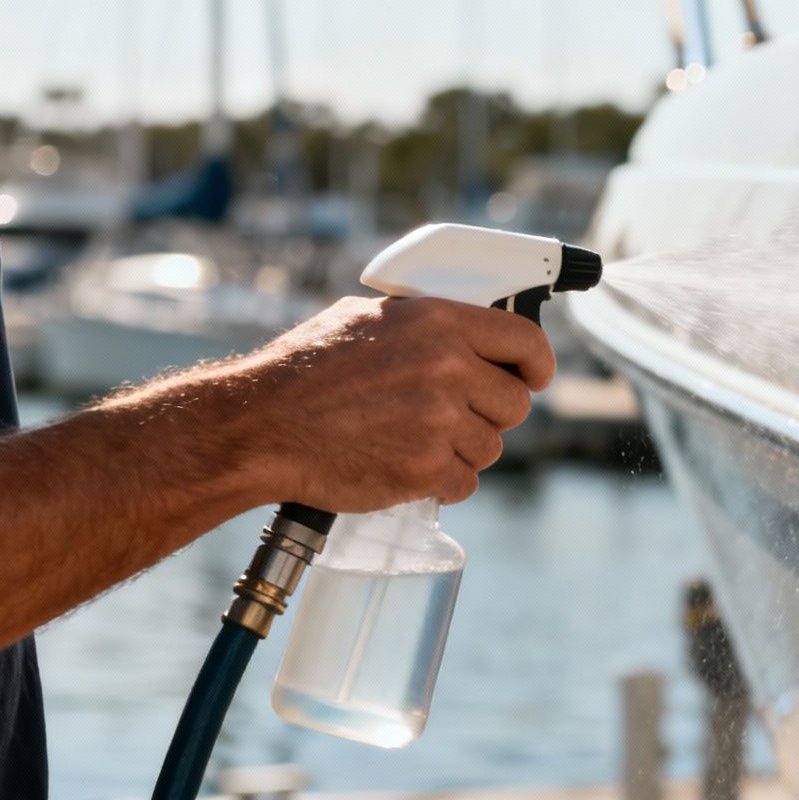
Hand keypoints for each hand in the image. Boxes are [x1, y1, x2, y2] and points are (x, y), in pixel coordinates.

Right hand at [230, 296, 555, 510]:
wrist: (261, 425)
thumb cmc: (304, 369)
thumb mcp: (366, 317)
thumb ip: (424, 323)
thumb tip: (463, 329)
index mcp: (439, 323)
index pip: (525, 341)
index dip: (537, 363)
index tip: (535, 375)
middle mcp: (447, 369)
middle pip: (515, 403)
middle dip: (491, 412)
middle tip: (455, 415)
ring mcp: (439, 421)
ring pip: (491, 446)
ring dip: (463, 449)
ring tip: (415, 439)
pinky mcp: (425, 468)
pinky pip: (465, 482)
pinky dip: (443, 482)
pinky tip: (409, 466)